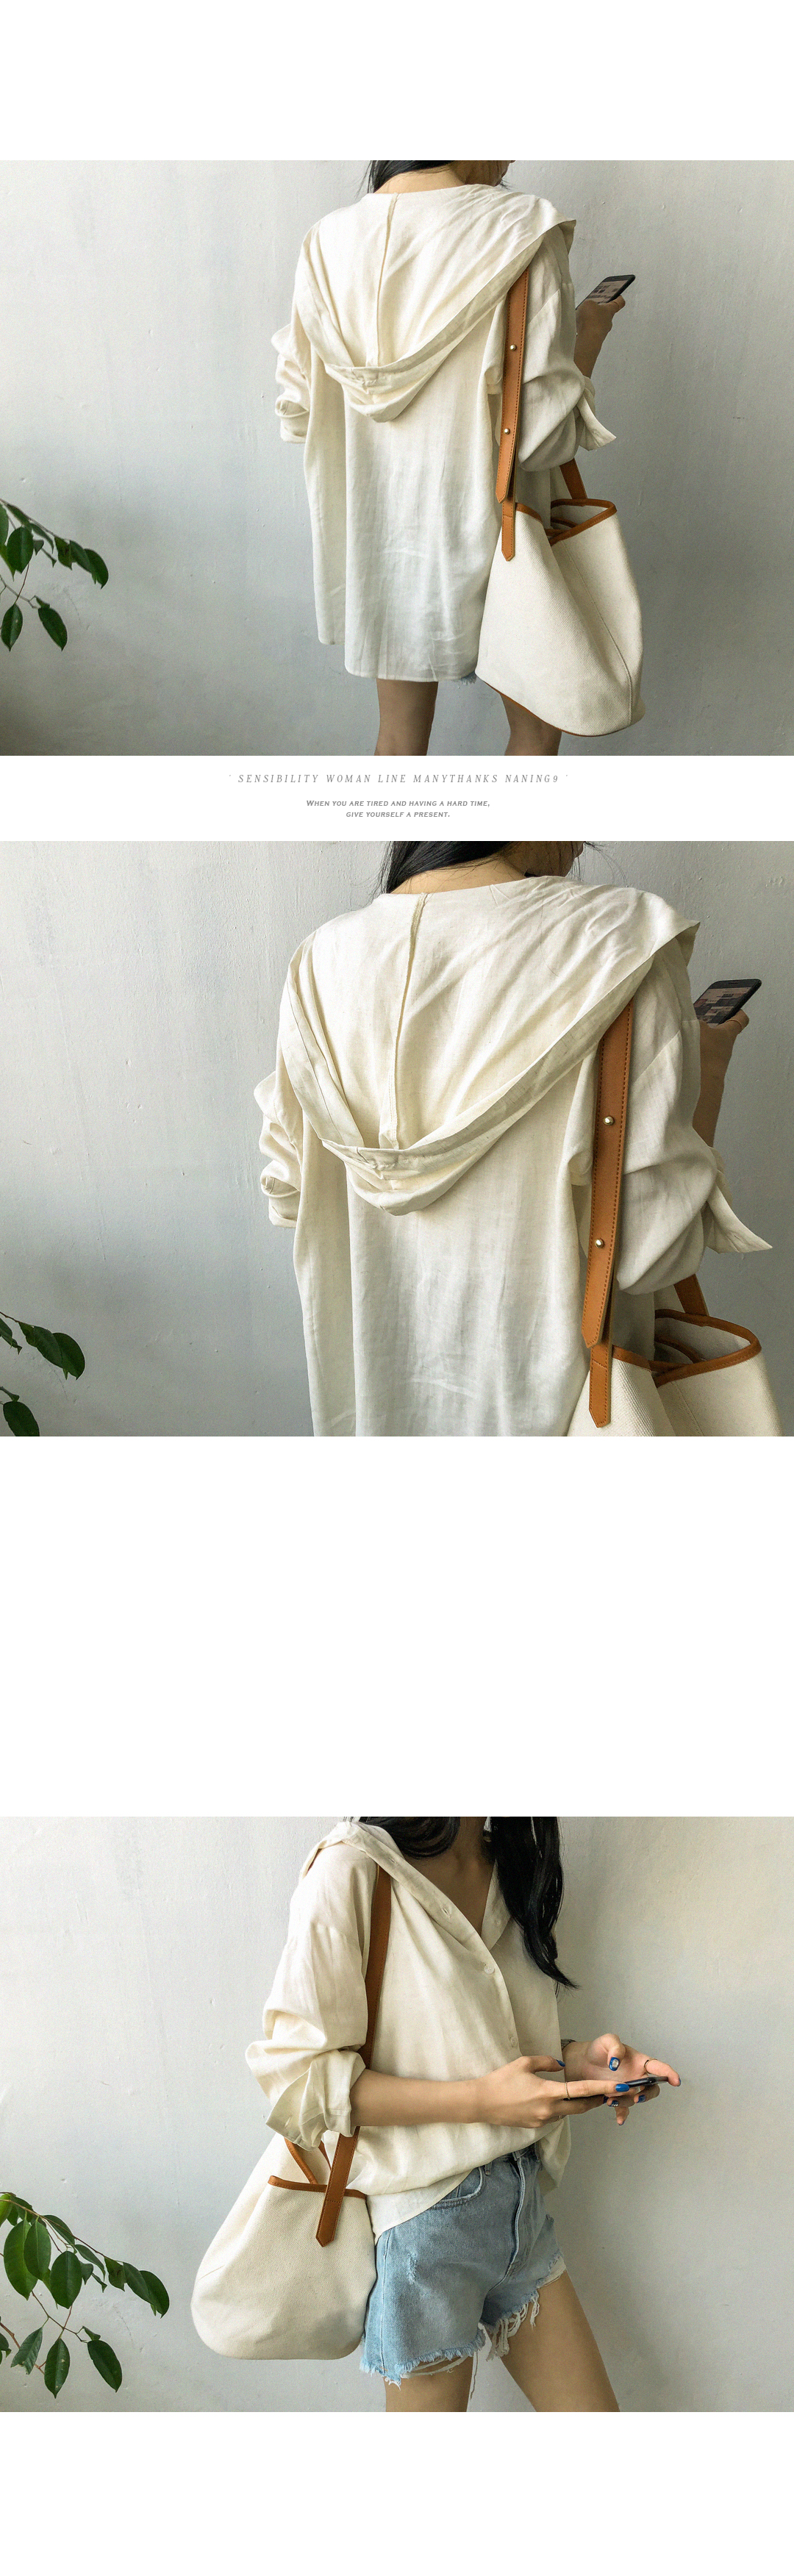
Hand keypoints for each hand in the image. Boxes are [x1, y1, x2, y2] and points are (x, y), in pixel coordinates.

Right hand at [477, 2054, 617, 2129]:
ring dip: (579, 2105)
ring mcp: (543, 2120)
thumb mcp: (524, 2063)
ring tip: (589, 2096)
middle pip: (581, 2107)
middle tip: (609, 2093)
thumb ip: (546, 2062)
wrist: (482, 2103)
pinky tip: (560, 2101)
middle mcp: (549, 2109)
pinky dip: (563, 2108)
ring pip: (568, 2113)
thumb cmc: (502, 2080)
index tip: (618, 2087)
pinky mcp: (536, 2126)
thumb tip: (561, 2066)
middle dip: (597, 2100)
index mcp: (548, 2092)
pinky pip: (556, 2116)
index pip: (581, 2090)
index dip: (602, 2089)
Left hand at [563, 2034, 680, 2128]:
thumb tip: (616, 2063)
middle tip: (637, 2097)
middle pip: (652, 2088)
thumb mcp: (606, 2041)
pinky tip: (619, 2119)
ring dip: (627, 2101)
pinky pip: (624, 2109)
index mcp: (639, 2061)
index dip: (669, 2073)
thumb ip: (615, 2047)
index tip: (675, 2081)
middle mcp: (637, 2076)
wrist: (582, 2063)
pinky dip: (623, 2114)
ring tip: (610, 2099)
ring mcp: (628, 2088)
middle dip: (648, 2094)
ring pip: (636, 2098)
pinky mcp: (618, 2097)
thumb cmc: (598, 2049)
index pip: (658, 2067)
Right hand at [574, 295, 624, 376]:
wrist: (587, 339)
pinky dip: (586, 328)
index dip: (618, 298)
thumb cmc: (591, 319)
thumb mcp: (588, 303)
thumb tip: (589, 308)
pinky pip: (591, 331)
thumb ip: (589, 304)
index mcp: (610, 310)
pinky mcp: (595, 339)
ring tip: (582, 317)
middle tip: (592, 306)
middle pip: (607, 313)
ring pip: (598, 323)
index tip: (618, 296)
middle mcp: (609, 321)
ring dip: (591, 320)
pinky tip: (579, 327)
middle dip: (600, 310)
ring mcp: (603, 331)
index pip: (619, 302)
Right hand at [693, 1009, 748, 1146]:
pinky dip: (691, 1052)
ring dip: (697, 1040)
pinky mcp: (705, 1071)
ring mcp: (715, 1061)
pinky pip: (698, 1057)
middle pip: (721, 1033)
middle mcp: (725, 1048)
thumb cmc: (704, 1051)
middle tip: (697, 1017)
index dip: (738, 1012)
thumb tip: (691, 1024)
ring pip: (708, 1046)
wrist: (700, 1083)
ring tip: (683, 1033)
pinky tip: (679, 1049)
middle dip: (711, 1025)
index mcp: (728, 1034)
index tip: (734, 1008)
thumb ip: (694, 1023)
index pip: (740, 1020)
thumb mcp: (697, 1027)